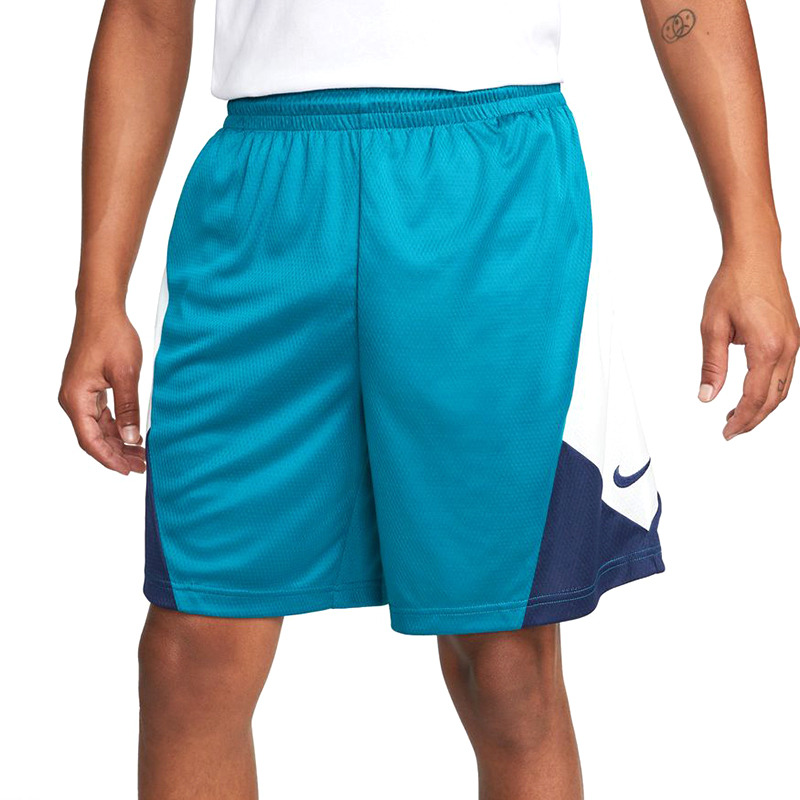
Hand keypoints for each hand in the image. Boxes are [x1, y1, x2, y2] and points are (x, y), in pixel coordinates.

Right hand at [59, 308, 145, 473]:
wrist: (102, 311)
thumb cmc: (112, 336)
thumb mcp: (126, 374)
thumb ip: (129, 408)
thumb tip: (132, 438)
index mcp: (76, 399)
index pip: (90, 440)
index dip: (110, 458)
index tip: (128, 470)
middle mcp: (73, 399)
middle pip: (93, 437)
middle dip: (117, 454)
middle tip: (141, 466)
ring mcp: (79, 394)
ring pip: (97, 428)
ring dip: (118, 442)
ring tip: (140, 455)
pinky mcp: (88, 388)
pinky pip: (100, 415)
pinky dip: (116, 427)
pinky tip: (132, 435)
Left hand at [699, 247, 798, 439]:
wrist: (755, 258)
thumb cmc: (733, 286)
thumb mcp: (712, 327)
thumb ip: (712, 366)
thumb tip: (707, 396)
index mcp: (767, 347)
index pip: (755, 397)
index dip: (741, 419)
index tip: (726, 432)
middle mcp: (787, 348)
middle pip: (773, 399)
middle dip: (753, 419)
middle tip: (730, 431)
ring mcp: (794, 342)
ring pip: (783, 389)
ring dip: (762, 407)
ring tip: (737, 416)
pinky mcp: (793, 337)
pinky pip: (785, 374)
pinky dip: (770, 390)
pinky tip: (751, 394)